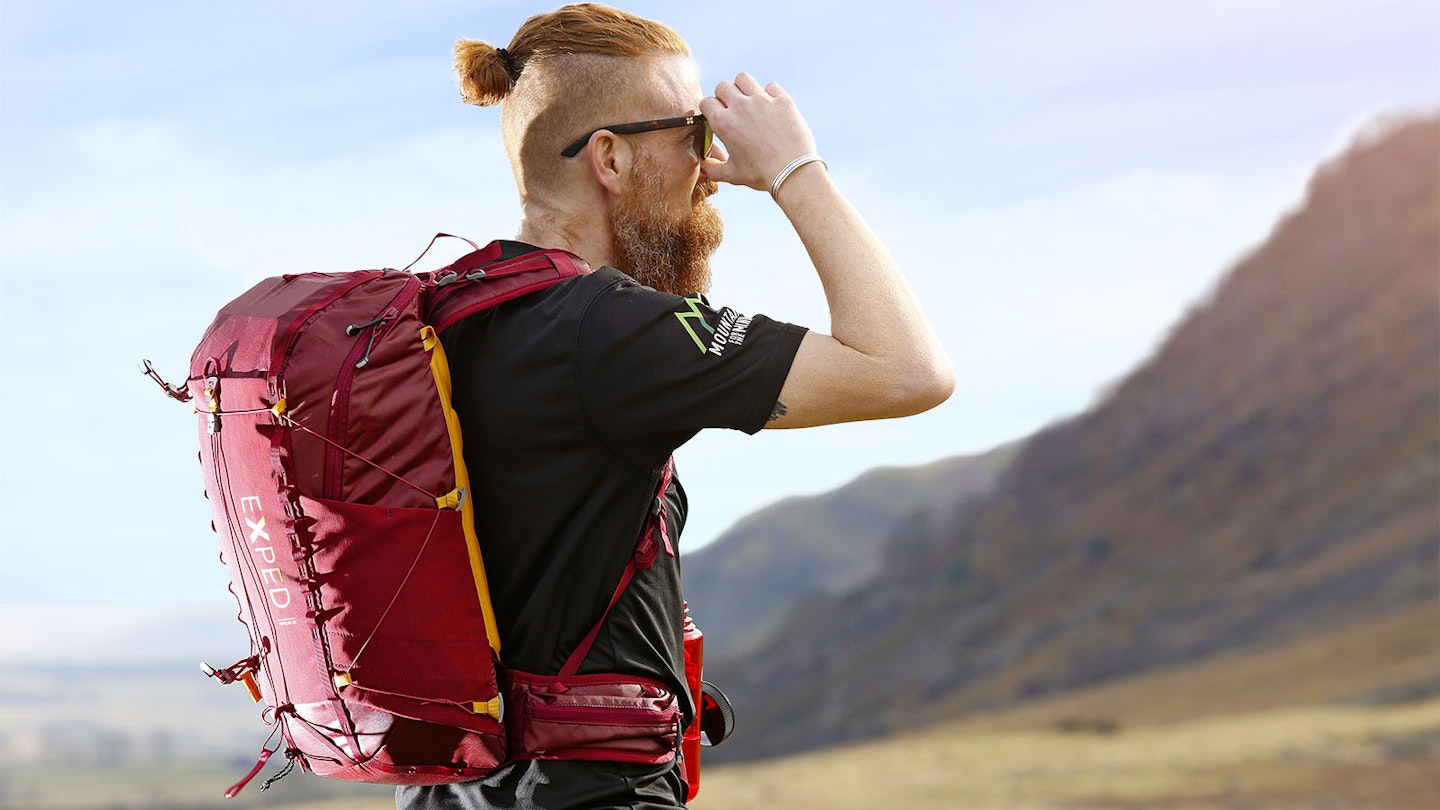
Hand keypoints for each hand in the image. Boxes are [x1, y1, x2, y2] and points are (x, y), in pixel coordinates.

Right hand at [699, 73, 816, 190]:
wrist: (792, 172)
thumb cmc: (761, 175)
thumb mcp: (732, 175)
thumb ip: (713, 169)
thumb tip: (703, 167)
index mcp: (723, 123)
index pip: (706, 102)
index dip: (709, 109)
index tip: (716, 116)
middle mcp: (740, 106)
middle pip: (723, 86)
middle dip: (724, 96)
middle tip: (732, 108)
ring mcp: (762, 100)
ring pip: (743, 78)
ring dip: (743, 87)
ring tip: (749, 100)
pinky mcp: (782, 100)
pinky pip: (770, 86)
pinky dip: (769, 94)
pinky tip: (771, 106)